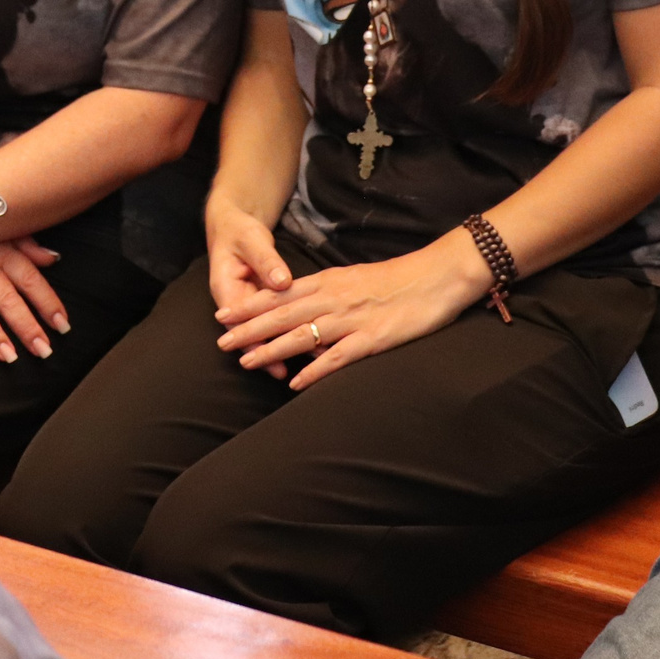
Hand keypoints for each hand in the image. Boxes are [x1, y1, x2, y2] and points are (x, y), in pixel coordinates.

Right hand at [205, 195, 293, 376]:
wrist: (234, 224)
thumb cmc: (240, 232)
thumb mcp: (250, 241)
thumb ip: (266, 261)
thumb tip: (281, 282)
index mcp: (226, 289)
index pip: (238, 323)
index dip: (253, 343)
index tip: (269, 359)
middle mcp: (237, 300)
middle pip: (251, 333)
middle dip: (267, 353)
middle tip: (283, 373)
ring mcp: (251, 302)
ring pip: (266, 328)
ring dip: (282, 344)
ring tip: (305, 361)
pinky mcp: (266, 300)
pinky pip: (277, 317)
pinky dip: (291, 327)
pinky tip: (311, 338)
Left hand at [214, 234, 482, 389]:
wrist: (439, 275)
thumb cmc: (398, 280)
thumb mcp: (354, 281)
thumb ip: (327, 296)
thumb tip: (302, 316)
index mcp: (329, 282)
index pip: (279, 295)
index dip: (248, 306)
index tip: (221, 315)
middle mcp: (334, 298)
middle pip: (282, 315)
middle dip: (248, 329)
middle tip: (220, 342)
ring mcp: (352, 319)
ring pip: (302, 335)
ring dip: (271, 349)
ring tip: (246, 362)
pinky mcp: (373, 339)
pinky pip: (338, 357)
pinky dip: (315, 370)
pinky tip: (296, 383)